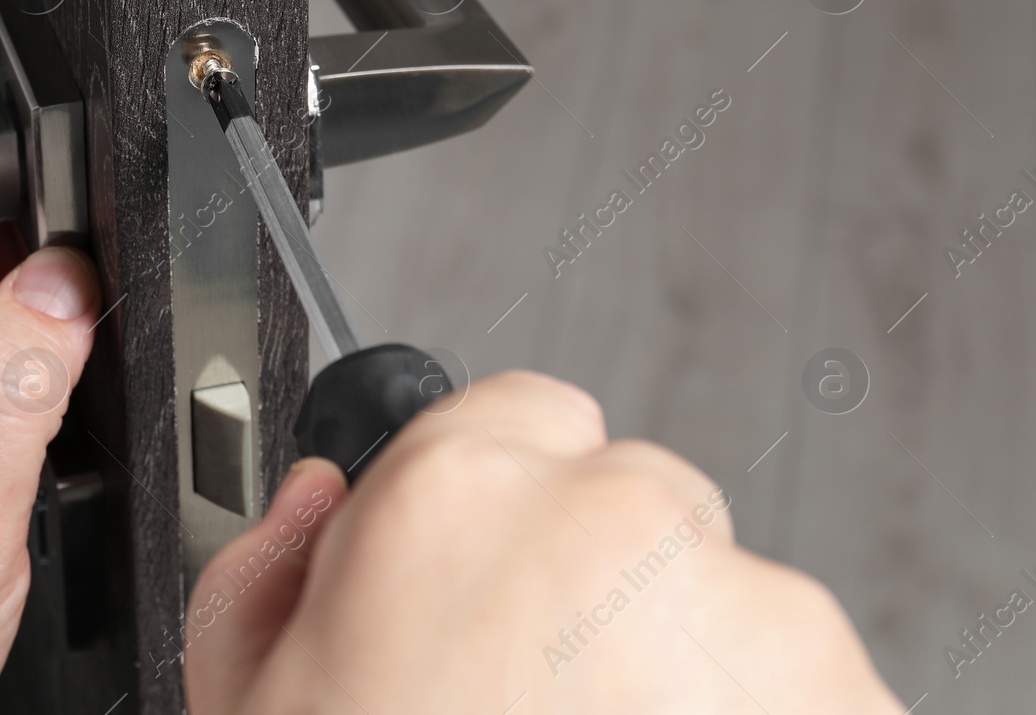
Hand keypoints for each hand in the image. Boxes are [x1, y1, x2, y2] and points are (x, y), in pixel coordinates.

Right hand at [187, 370, 902, 713]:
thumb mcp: (252, 702)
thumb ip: (268, 570)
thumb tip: (316, 499)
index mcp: (456, 496)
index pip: (528, 412)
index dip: (507, 509)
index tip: (503, 580)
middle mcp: (613, 524)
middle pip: (640, 507)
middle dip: (604, 591)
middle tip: (548, 710)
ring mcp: (748, 618)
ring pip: (729, 606)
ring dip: (691, 675)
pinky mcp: (843, 701)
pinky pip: (810, 690)